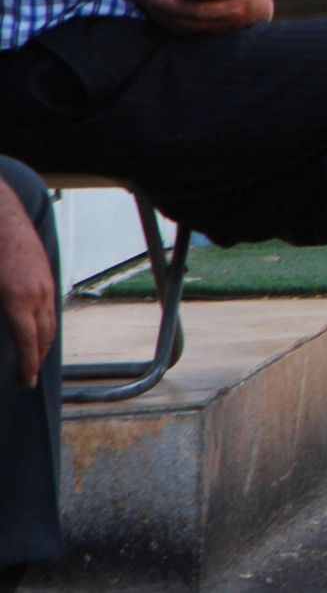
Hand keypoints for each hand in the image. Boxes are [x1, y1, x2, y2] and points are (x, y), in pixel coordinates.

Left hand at [0, 187, 54, 386]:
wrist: (2, 215)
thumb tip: (0, 334)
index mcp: (17, 300)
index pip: (28, 342)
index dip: (28, 366)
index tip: (25, 382)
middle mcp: (37, 294)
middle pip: (44, 336)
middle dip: (37, 359)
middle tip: (26, 377)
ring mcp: (45, 284)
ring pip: (50, 322)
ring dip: (43, 343)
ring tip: (32, 357)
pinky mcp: (46, 275)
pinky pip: (49, 307)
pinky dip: (44, 324)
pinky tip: (34, 328)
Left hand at [145, 0, 273, 34]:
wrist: (258, 6)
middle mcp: (235, 7)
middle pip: (203, 10)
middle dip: (177, 6)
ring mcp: (225, 23)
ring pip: (195, 24)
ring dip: (171, 16)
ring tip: (153, 5)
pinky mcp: (215, 32)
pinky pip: (192, 31)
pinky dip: (175, 24)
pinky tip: (160, 14)